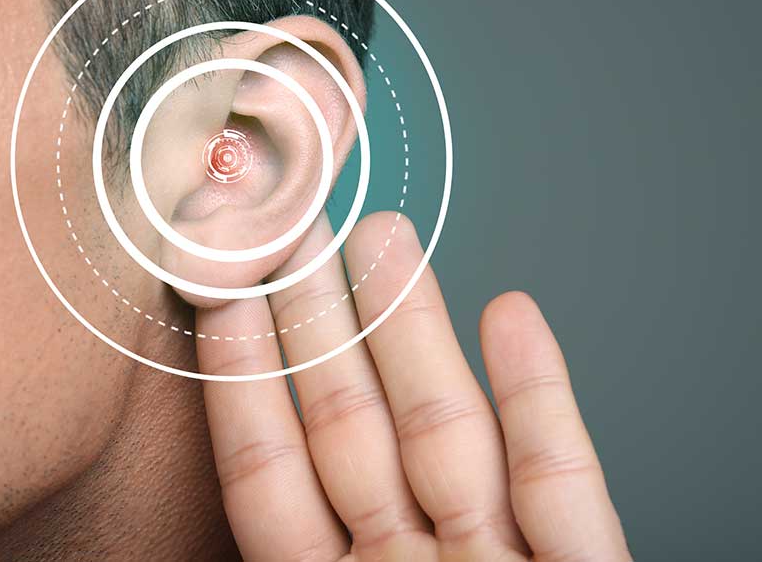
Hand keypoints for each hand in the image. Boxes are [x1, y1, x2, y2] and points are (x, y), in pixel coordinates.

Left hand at [196, 212, 630, 560]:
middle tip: (298, 230)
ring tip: (385, 236)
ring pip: (451, 433)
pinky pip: (561, 479)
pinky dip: (540, 395)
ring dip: (420, 328)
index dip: (246, 379)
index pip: (271, 479)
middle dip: (329, 324)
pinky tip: (512, 314)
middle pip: (359, 433)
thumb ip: (276, 540)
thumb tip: (201, 434)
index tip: (223, 292)